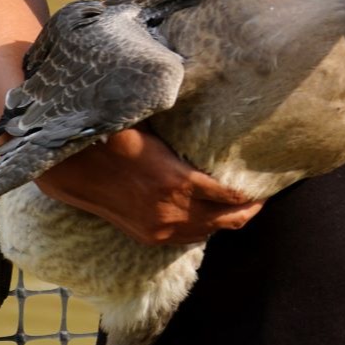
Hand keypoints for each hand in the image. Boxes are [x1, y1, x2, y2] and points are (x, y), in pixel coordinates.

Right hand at [33, 128, 261, 247]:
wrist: (79, 167)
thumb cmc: (120, 138)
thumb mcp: (159, 130)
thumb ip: (185, 133)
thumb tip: (213, 105)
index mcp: (179, 181)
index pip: (229, 196)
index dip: (250, 194)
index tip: (265, 186)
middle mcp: (173, 210)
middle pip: (225, 220)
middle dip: (247, 211)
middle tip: (260, 200)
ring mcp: (160, 228)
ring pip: (207, 233)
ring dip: (226, 223)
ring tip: (241, 211)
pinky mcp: (148, 236)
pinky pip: (187, 239)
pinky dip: (203, 230)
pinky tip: (211, 220)